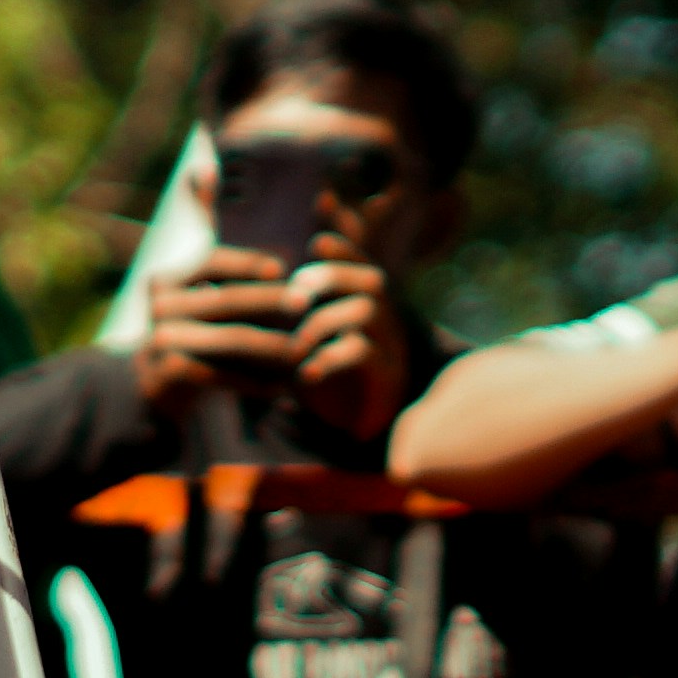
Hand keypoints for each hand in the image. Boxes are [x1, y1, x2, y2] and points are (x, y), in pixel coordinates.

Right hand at [131, 246, 314, 413]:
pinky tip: (283, 388)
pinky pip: (226, 375)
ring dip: (273, 345)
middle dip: (270, 299)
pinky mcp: (172, 371)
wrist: (145, 389)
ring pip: (232, 339)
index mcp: (166, 281)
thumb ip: (226, 287)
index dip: (248, 263)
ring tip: (303, 349)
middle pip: (227, 299)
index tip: (282, 266)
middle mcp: (161, 306)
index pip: (212, 263)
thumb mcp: (194, 305)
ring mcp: (163, 339)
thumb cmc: (185, 340)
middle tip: (305, 301)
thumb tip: (282, 265)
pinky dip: (257, 382)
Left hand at [279, 258, 412, 441]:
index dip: (345, 247)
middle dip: (329, 277)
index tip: (316, 240)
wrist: (362, 437)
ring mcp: (392, 349)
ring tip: (294, 346)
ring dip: (319, 323)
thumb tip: (285, 256)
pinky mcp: (386, 380)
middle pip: (370, 280)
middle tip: (295, 293)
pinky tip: (304, 373)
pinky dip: (326, 357)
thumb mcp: (316, 337)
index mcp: (372, 307)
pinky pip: (360, 352)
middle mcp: (389, 321)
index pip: (364, 263)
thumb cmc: (334, 381)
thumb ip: (305, 299)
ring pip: (364, 311)